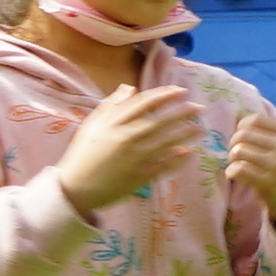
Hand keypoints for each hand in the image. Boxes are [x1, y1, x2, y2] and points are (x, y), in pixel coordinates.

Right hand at [56, 83, 203, 216]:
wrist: (75, 188)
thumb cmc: (82, 154)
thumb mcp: (91, 125)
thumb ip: (111, 105)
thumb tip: (131, 87)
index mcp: (113, 123)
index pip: (144, 103)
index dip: (165, 95)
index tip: (181, 91)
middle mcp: (125, 138)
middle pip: (160, 121)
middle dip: (182, 113)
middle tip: (199, 108)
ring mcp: (134, 158)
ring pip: (166, 142)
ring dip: (185, 134)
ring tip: (200, 128)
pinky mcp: (138, 176)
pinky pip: (162, 165)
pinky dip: (176, 159)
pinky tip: (188, 152)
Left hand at [221, 101, 275, 233]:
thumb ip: (269, 133)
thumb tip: (239, 120)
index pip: (255, 119)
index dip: (241, 127)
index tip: (242, 139)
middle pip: (243, 134)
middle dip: (233, 144)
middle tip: (236, 154)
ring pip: (239, 151)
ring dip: (231, 159)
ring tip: (236, 165)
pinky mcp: (268, 182)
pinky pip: (239, 169)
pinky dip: (231, 172)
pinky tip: (234, 175)